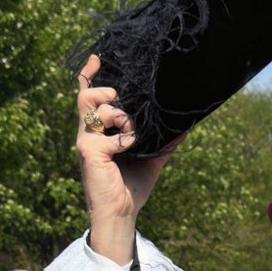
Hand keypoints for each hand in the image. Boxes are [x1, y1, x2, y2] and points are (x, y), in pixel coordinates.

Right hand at [76, 54, 182, 263]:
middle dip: (106, 91)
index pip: (88, 95)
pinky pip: (107, 134)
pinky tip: (128, 149)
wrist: (123, 213)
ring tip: (131, 130)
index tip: (99, 57)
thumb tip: (186, 126)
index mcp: (100, 130)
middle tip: (124, 105)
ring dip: (117, 113)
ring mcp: (86, 140)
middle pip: (86, 94)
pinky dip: (123, 139)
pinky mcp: (89, 152)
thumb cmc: (132, 187)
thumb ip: (165, 141)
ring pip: (93, 106)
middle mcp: (89, 132)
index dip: (90, 74)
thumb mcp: (153, 158)